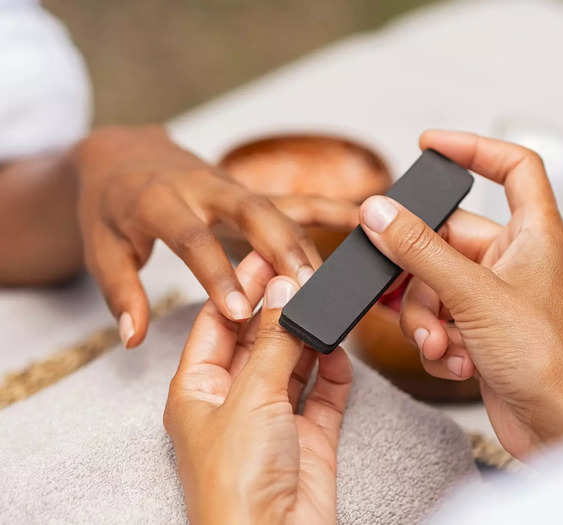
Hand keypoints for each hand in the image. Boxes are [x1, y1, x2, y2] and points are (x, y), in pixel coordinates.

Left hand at [76, 125, 356, 347]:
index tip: (238, 311)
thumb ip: (121, 292)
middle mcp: (202, 188)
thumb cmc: (111, 207)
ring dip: (307, 243)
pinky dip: (327, 208)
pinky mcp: (250, 191)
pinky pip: (292, 199)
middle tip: (305, 287)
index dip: (215, 273)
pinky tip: (359, 219)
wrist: (125, 155)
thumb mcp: (101, 249)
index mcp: (158, 202)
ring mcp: (231, 187)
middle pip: (249, 213)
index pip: (192, 239)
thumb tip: (133, 336)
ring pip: (277, 209)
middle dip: (281, 249)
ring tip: (333, 281)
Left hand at [164, 251, 351, 524]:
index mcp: (199, 391)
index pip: (217, 323)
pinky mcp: (310, 436)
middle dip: (280, 307)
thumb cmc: (236, 485)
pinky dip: (333, 369)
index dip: (239, 288)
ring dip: (309, 335)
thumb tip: (285, 289)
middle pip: (258, 339)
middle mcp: (235, 401)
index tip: (265, 255)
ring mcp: (274, 418)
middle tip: (304, 270)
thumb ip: (274, 340)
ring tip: (325, 300)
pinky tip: (338, 348)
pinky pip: (324, 391)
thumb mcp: (251, 397)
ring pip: (294, 362)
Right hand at [359, 130, 562, 458]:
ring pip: (433, 284)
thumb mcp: (473, 295)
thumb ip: (420, 250)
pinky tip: (456, 360)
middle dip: (421, 276)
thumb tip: (380, 213)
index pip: (512, 167)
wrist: (558, 428)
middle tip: (406, 291)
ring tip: (442, 343)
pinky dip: (437, 340)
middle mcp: (513, 259)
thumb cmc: (548, 361)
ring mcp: (493, 295)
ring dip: (426, 317)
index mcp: (533, 233)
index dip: (473, 148)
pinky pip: (438, 317)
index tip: (431, 144)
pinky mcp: (479, 328)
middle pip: (445, 239)